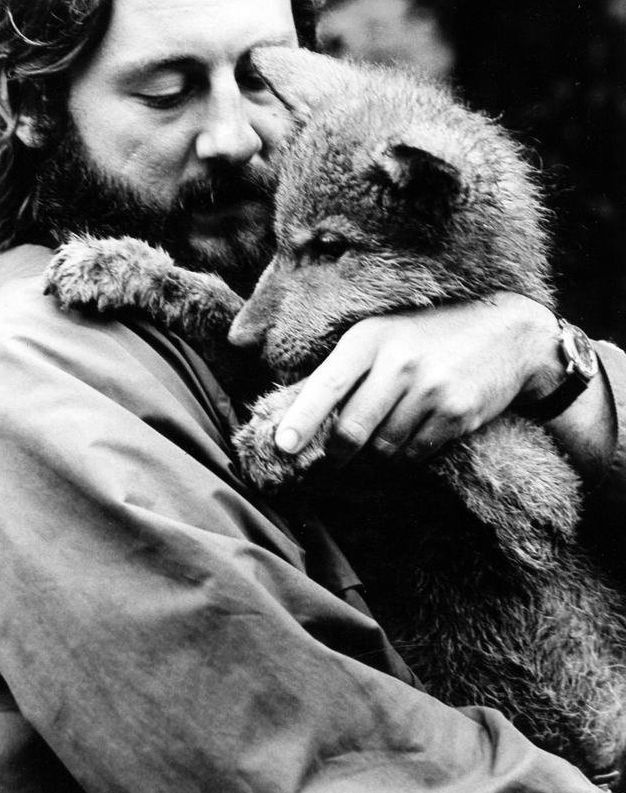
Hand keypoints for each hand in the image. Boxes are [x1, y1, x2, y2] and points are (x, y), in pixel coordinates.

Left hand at [274, 293, 560, 466]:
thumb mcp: (386, 333)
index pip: (327, 384)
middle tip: (334, 459)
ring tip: (384, 437)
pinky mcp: (457, 414)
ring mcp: (430, 389)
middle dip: (337, 453)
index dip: (301, 420)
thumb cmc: (432, 334)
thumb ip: (347, 367)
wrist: (510, 333)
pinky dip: (406, 456)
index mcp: (370, 336)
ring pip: (383, 448)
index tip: (282, 447)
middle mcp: (398, 361)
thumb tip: (298, 410)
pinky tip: (412, 437)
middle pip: (351, 429)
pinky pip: (415, 454)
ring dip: (376, 455)